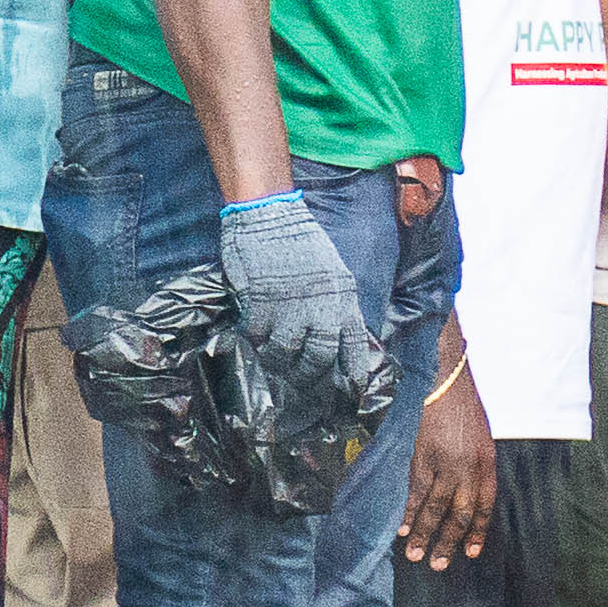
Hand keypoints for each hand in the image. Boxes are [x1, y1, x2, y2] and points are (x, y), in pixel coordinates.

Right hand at [214, 190, 380, 409]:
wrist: (271, 216)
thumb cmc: (303, 244)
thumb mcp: (334, 273)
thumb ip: (336, 304)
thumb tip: (336, 337)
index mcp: (343, 299)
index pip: (353, 346)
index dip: (352, 372)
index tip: (350, 390)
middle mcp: (321, 308)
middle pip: (318, 359)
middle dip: (309, 376)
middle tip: (300, 381)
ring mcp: (289, 308)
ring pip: (285, 354)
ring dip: (278, 362)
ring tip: (273, 360)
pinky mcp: (261, 304)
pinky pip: (257, 337)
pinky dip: (255, 341)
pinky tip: (253, 337)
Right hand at [399, 355, 492, 565]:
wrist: (447, 381)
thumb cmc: (464, 410)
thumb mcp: (481, 441)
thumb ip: (475, 469)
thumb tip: (465, 497)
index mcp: (487, 465)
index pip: (484, 507)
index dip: (476, 532)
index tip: (469, 553)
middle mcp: (470, 468)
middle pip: (460, 514)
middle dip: (448, 543)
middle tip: (438, 565)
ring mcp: (446, 464)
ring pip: (435, 508)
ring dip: (424, 534)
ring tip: (414, 555)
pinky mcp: (423, 456)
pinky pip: (415, 491)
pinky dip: (408, 512)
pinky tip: (401, 528)